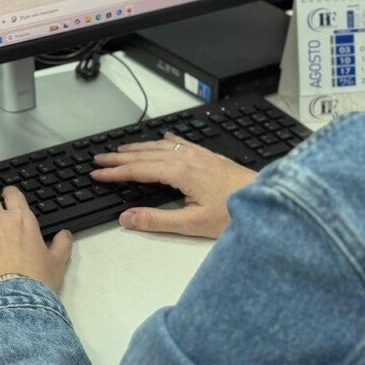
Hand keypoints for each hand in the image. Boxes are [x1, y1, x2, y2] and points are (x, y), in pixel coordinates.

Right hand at [91, 132, 255, 238]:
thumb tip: (127, 218)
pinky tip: (165, 140)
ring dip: (139, 148)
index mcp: (180, 172)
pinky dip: (165, 142)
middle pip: (146, 154)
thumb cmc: (234, 213)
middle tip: (100, 159)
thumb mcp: (192, 224)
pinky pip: (181, 143)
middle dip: (120, 157)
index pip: (138, 169)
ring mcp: (200, 155)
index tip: (97, 173)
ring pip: (161, 146)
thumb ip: (157, 220)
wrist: (267, 200)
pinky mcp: (210, 158)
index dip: (115, 172)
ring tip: (122, 150)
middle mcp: (188, 159)